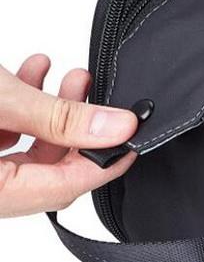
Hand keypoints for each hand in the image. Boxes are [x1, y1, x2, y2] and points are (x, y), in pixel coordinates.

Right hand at [0, 55, 136, 217]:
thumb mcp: (2, 100)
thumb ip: (59, 117)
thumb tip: (117, 128)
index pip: (61, 190)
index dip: (104, 165)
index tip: (133, 141)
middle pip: (47, 170)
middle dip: (78, 126)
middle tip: (97, 95)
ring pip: (28, 148)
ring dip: (55, 110)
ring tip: (74, 77)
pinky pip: (7, 133)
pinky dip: (26, 106)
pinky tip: (36, 70)